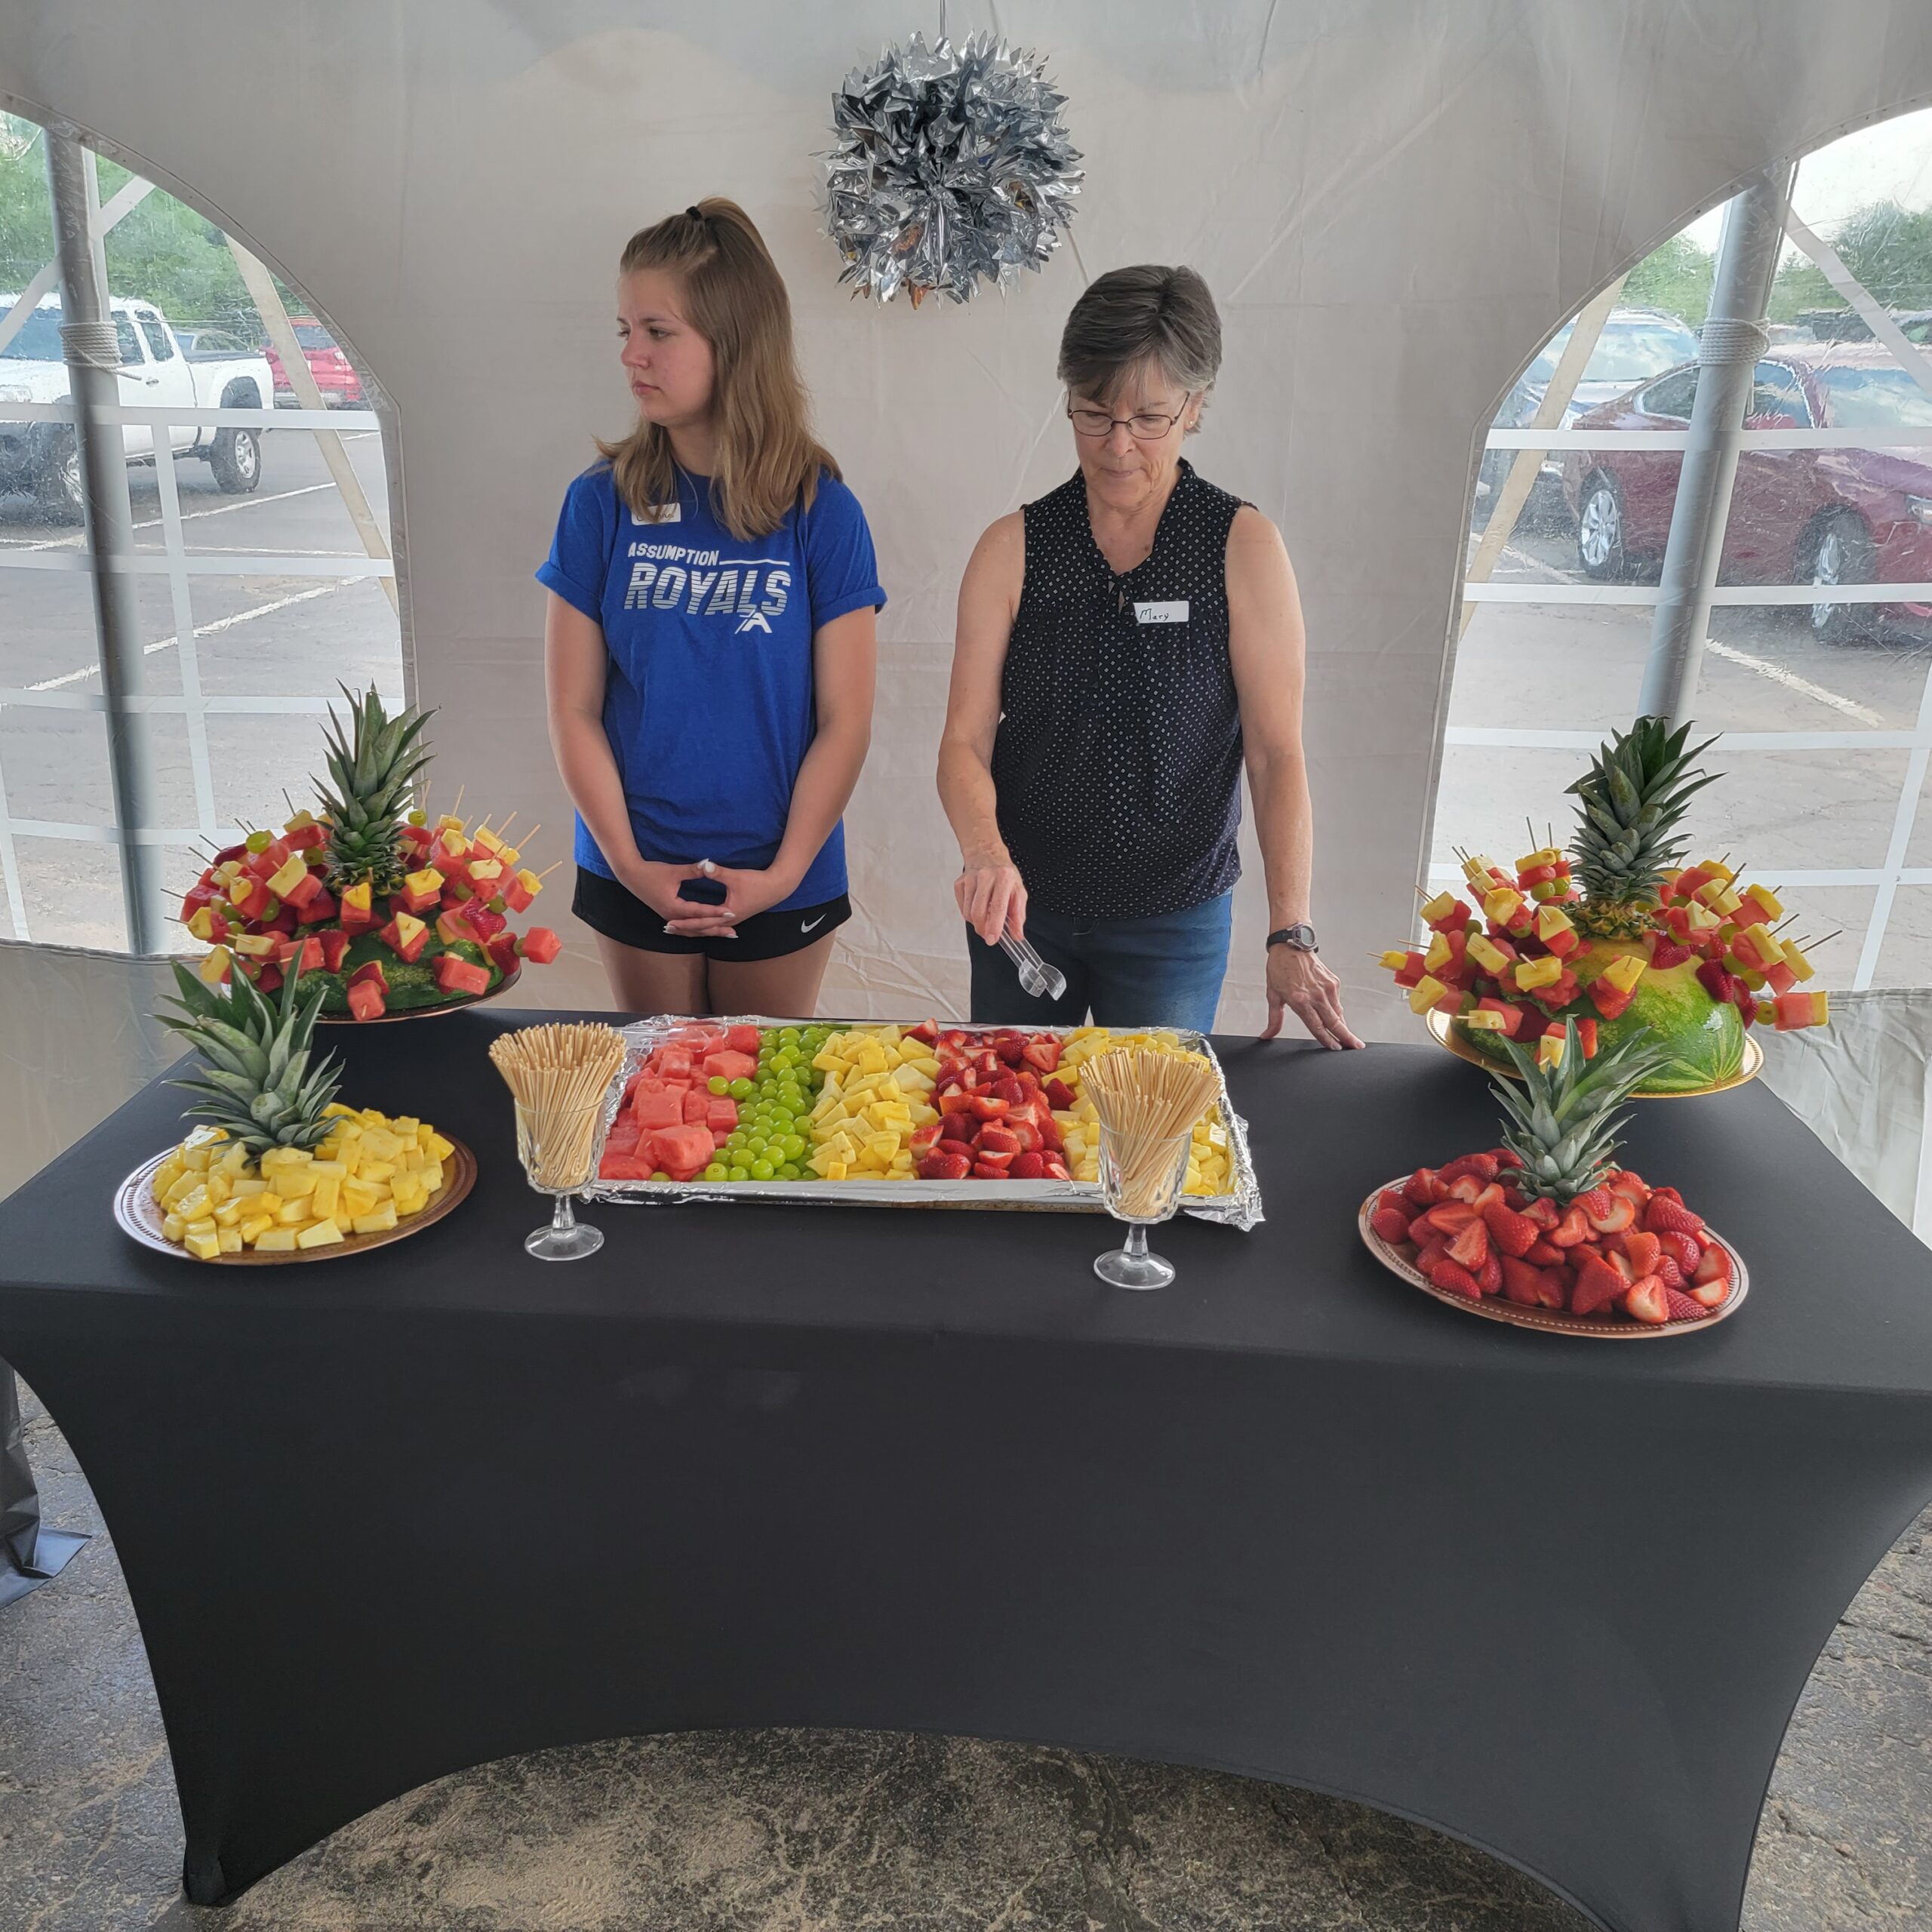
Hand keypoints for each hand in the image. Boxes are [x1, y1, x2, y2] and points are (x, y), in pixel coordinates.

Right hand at [618, 860, 742, 938]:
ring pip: (692, 931)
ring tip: (725, 934)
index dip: (716, 912)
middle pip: (698, 927)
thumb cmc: (651, 872)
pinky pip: (686, 928)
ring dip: (709, 932)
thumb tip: (709, 864)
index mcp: (674, 907)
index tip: (731, 912)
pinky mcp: (668, 916)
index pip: (699, 913)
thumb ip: (693, 870)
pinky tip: (708, 931)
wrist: (631, 876)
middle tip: (734, 933)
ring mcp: (669, 918)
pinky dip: (699, 930)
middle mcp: (672, 917)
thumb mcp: (674, 871)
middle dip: (716, 930)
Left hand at [677, 863, 795, 934]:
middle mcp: (729, 921)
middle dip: (685, 929)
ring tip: (677, 929)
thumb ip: (717, 872)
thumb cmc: (758, 882)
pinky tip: (698, 925)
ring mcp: (733, 920)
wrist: (777, 888)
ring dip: (693, 929)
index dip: (684, 921)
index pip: (701, 921)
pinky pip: (715, 925)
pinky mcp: (735, 916)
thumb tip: (703, 865)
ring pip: (709, 929)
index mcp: (727, 914)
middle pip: (703, 929)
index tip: (669, 922)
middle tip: (667, 929)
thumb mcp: (735, 876)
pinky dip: (704, 926)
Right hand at [954, 854, 1026, 944]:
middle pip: (978, 912)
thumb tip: (1017, 934)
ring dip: (976, 922)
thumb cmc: (1004, 874)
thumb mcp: (1018, 891)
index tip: (993, 939)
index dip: (994, 926)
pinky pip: (962, 907)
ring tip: (985, 918)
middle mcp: (986, 876)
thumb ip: (1019, 915)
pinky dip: (969, 913)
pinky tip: (977, 907)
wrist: (986, 854)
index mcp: (1004, 878)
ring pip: (968, 912)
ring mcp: (970, 879)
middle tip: (988, 934)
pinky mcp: (959, 883)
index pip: (998, 907)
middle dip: (982, 929)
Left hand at [1262, 943, 1364, 1049]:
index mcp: (1300, 1000)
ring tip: (1350, 1038)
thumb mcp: (1273, 996)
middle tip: (1355, 1046)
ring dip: (1344, 1026)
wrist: (1290, 946)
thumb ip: (1274, 1019)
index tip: (1334, 1047)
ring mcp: (1327, 988)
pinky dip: (1338, 1012)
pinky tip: (1337, 1018)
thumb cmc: (1280, 969)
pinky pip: (1337, 1002)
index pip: (1317, 1026)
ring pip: (1338, 1013)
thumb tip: (1267, 1035)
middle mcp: (1316, 994)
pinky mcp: (1333, 982)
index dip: (1327, 1039)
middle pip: (1334, 1022)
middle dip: (1346, 1037)